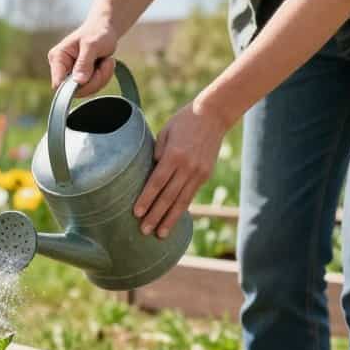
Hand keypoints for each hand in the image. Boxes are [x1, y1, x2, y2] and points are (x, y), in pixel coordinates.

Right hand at [47, 15, 120, 96]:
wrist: (105, 29)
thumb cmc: (97, 33)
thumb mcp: (92, 45)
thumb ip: (84, 63)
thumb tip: (78, 81)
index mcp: (58, 57)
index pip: (58, 83)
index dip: (73, 86)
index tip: (89, 76)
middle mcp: (62, 68)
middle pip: (75, 90)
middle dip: (94, 79)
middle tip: (105, 63)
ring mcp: (72, 75)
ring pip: (87, 90)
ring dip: (101, 77)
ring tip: (105, 61)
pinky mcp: (81, 79)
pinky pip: (93, 88)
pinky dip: (103, 78)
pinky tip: (104, 65)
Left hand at [133, 99, 227, 237]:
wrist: (213, 115)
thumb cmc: (183, 121)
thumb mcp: (165, 133)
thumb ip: (156, 154)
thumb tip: (149, 174)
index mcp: (174, 155)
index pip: (156, 183)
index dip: (146, 199)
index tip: (136, 213)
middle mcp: (188, 167)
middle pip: (168, 197)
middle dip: (155, 215)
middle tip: (144, 231)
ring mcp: (199, 173)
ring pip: (182, 201)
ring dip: (170, 219)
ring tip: (160, 234)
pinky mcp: (205, 175)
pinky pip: (190, 196)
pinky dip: (181, 209)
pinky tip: (173, 219)